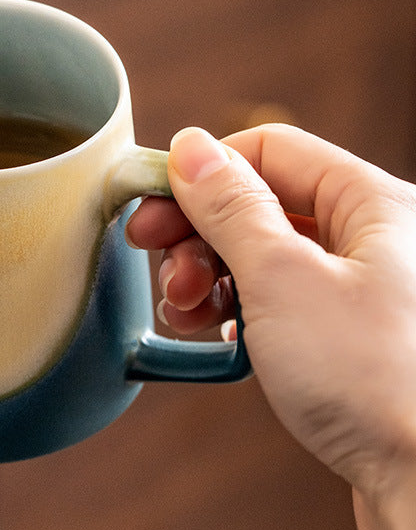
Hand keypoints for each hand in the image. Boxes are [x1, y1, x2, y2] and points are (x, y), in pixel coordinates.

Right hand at [126, 124, 415, 529]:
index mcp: (373, 204)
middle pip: (260, 204)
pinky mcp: (343, 336)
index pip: (269, 150)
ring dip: (209, 276)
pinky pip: (275, 301)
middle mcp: (370, 240)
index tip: (152, 203)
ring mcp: (356, 290)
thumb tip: (190, 147)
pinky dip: (235, 311)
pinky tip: (214, 334)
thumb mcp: (282, 278)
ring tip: (183, 310)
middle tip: (159, 264)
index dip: (203, 172)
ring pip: (261, 256)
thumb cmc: (378, 382)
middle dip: (199, 233)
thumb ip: (230, 206)